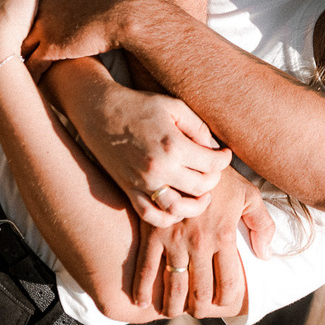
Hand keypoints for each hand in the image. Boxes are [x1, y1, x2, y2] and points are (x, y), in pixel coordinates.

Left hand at [22, 0, 148, 77]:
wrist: (126, 10)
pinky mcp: (51, 47)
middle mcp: (41, 4)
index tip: (24, 22)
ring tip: (15, 67)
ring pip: (20, 44)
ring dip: (18, 56)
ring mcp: (43, 25)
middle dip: (14, 34)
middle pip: (18, 21)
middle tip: (10, 47)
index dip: (26, 12)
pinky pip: (32, 64)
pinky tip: (31, 81)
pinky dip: (31, 74)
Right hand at [49, 63, 232, 225]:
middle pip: (201, 187)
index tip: (225, 154)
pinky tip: (178, 206)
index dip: (224, 159)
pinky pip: (151, 216)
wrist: (100, 112)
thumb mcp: (174, 107)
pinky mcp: (129, 190)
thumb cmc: (140, 106)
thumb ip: (198, 128)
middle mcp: (158, 169)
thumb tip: (214, 149)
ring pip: (178, 209)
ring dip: (196, 204)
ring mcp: (142, 183)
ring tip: (203, 194)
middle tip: (214, 169)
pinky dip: (168, 218)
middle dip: (214, 178)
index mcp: (173, 145)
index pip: (212, 164)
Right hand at [134, 167, 275, 317]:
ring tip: (173, 311)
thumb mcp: (249, 195)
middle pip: (199, 291)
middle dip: (199, 307)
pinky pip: (145, 267)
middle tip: (198, 310)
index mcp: (224, 236)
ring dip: (173, 306)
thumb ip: (262, 225)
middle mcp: (198, 243)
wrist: (188, 155)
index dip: (226, 301)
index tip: (223, 304)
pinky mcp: (152, 232)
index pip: (228, 283)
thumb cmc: (223, 177)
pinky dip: (142, 289)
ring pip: (173, 286)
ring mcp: (173, 239)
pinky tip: (142, 304)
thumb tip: (266, 256)